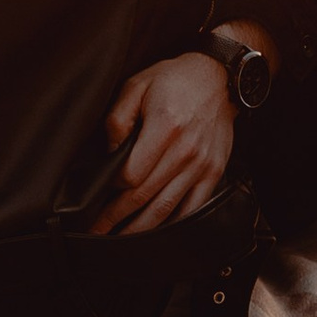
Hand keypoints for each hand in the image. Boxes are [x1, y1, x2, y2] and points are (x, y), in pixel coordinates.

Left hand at [86, 48, 235, 235]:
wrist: (219, 77)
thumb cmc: (176, 80)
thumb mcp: (137, 85)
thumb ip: (118, 118)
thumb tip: (109, 150)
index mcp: (166, 128)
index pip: (132, 174)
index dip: (111, 188)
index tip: (99, 193)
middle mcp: (186, 151)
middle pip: (146, 197)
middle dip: (117, 218)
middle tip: (97, 231)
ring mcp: (202, 165)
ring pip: (167, 209)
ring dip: (141, 229)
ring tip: (121, 239)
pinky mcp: (213, 172)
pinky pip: (193, 207)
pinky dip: (174, 224)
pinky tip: (157, 232)